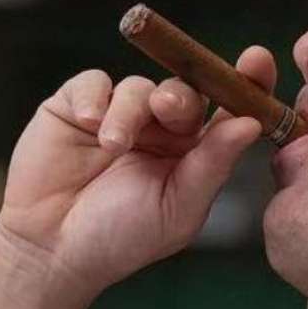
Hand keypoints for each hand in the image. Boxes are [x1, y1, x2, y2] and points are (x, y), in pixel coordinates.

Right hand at [0, 46, 274, 308]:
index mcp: (195, 152)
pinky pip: (94, 82)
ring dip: (129, 111)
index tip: (256, 59)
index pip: (228, 109)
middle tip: (167, 108)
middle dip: (180, 94)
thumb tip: (252, 124)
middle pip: (186, 89)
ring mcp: (120, 114)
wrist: (51, 249)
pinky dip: (94, 98)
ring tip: (112, 146)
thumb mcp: (177, 207)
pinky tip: (88, 123)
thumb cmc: (121, 237)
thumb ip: (213, 165)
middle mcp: (162, 128)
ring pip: (139, 86)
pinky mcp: (76, 106)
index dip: (246, 82)